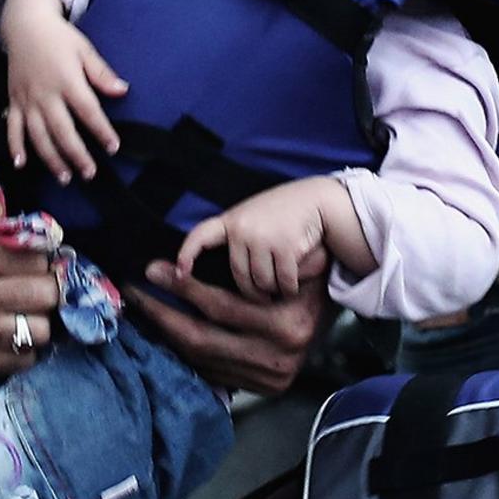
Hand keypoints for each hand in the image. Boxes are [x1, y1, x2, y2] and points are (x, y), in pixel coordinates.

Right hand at [0, 0, 125, 179]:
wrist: (25, 24)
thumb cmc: (59, 37)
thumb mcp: (85, 50)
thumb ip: (102, 73)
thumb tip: (123, 90)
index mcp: (67, 81)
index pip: (88, 111)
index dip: (101, 131)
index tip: (113, 147)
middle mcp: (46, 94)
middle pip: (63, 131)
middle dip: (77, 155)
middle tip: (90, 173)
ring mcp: (27, 99)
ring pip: (38, 135)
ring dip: (51, 158)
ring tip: (65, 177)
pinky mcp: (14, 100)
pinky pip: (12, 127)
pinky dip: (15, 146)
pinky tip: (21, 163)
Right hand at [0, 169, 59, 375]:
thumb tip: (1, 151)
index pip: (39, 259)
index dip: (48, 260)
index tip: (43, 261)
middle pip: (46, 297)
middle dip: (49, 291)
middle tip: (41, 287)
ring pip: (40, 332)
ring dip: (40, 322)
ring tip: (28, 311)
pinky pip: (22, 360)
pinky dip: (24, 349)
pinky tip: (12, 332)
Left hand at [123, 260, 325, 397]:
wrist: (332, 314)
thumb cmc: (304, 279)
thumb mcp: (286, 266)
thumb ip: (246, 266)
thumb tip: (179, 265)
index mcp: (286, 325)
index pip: (220, 307)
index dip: (182, 288)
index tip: (153, 270)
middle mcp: (277, 358)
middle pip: (202, 338)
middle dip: (162, 315)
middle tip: (136, 294)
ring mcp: (269, 379)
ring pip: (202, 358)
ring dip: (168, 334)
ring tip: (146, 309)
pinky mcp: (262, 389)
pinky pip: (212, 371)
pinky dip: (187, 352)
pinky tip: (169, 332)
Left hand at [175, 186, 333, 300]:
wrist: (318, 201)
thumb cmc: (284, 215)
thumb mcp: (253, 218)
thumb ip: (235, 238)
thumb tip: (219, 274)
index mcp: (231, 220)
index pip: (201, 235)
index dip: (187, 253)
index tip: (179, 273)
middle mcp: (242, 227)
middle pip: (239, 276)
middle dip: (252, 292)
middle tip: (262, 297)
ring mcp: (263, 236)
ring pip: (261, 282)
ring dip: (273, 289)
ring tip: (281, 282)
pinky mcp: (285, 246)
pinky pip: (282, 282)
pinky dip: (290, 287)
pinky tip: (294, 281)